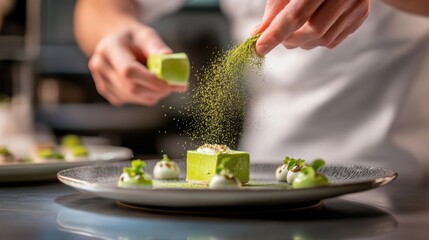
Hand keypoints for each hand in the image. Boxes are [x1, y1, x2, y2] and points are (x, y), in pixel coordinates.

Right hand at [88, 25, 185, 105]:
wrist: (117, 43)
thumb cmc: (135, 39)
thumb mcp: (146, 35)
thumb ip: (157, 46)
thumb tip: (169, 58)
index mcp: (109, 47)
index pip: (129, 71)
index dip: (151, 80)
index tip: (170, 84)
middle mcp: (100, 65)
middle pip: (131, 88)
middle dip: (156, 90)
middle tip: (174, 86)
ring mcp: (100, 79)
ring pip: (132, 97)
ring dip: (153, 94)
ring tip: (162, 82)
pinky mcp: (106, 91)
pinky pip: (130, 100)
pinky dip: (145, 96)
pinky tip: (148, 84)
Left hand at [254, 0, 370, 54]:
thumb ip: (275, 9)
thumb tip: (259, 34)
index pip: (296, 15)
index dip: (276, 34)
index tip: (260, 47)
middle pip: (313, 30)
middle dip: (290, 39)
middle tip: (279, 38)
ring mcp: (356, 5)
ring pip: (324, 39)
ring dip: (302, 42)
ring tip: (293, 33)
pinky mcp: (361, 15)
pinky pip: (333, 40)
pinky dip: (316, 40)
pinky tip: (310, 29)